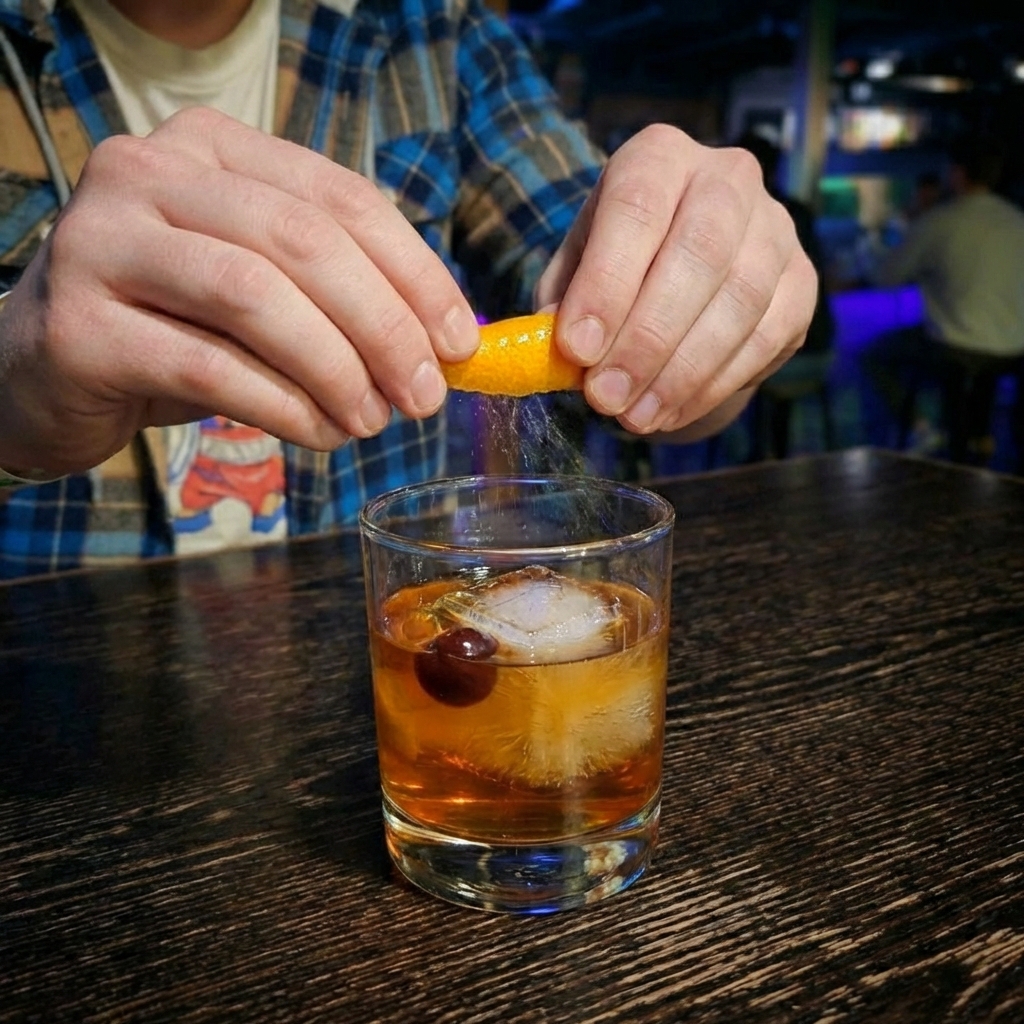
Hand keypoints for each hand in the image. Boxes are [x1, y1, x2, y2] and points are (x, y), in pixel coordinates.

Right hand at [0, 107, 477, 475]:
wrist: (46, 371)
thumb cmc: (174, 329)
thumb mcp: (261, 294)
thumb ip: (337, 297)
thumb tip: (443, 345)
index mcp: (211, 147)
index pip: (339, 197)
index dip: (414, 272)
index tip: (459, 342)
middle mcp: (148, 173)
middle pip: (302, 241)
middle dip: (384, 326)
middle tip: (424, 396)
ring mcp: (102, 241)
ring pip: (254, 296)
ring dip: (335, 369)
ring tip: (372, 422)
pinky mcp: (78, 325)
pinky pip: (208, 367)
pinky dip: (282, 406)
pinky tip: (320, 434)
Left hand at [536, 124, 816, 435]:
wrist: (682, 278)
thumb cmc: (617, 269)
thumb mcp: (576, 273)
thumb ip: (564, 303)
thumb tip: (559, 352)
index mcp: (659, 157)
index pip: (637, 206)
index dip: (607, 282)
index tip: (577, 349)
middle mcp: (727, 176)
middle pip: (699, 251)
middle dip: (647, 338)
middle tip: (605, 397)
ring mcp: (775, 228)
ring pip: (740, 299)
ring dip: (681, 372)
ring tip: (634, 416)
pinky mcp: (802, 282)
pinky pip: (767, 337)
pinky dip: (714, 384)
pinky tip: (670, 412)